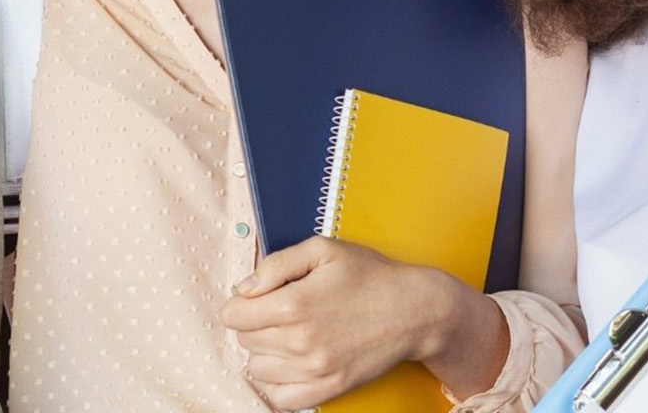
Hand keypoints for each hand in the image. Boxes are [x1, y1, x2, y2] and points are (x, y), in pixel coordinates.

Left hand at [221, 237, 497, 410]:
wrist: (414, 311)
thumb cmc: (369, 275)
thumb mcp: (322, 250)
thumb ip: (275, 264)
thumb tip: (243, 288)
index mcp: (294, 304)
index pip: (233, 315)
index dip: (239, 303)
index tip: (254, 298)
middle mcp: (300, 341)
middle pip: (244, 340)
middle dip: (252, 323)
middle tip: (277, 311)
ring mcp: (314, 370)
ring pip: (258, 369)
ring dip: (264, 352)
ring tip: (286, 334)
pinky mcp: (328, 389)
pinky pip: (280, 399)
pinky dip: (276, 383)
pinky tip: (288, 364)